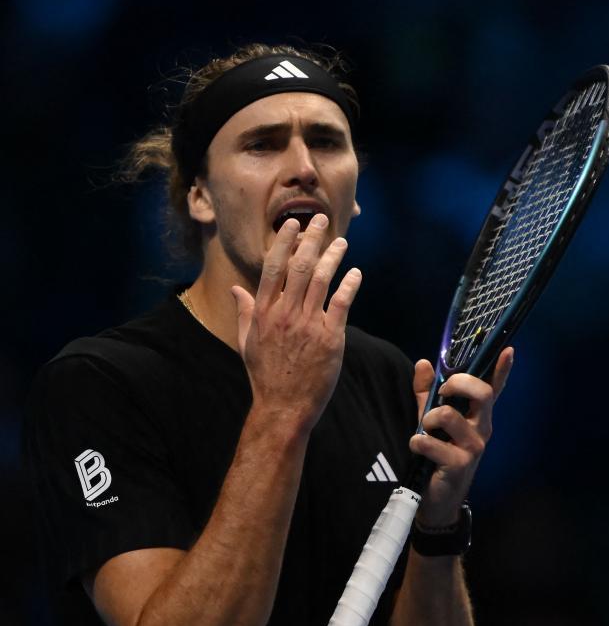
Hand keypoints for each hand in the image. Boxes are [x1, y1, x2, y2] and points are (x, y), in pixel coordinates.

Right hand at [229, 215, 361, 433]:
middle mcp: (285, 314)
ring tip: (342, 241)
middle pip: (300, 267)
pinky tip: (355, 273)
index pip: (274, 267)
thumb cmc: (265, 375)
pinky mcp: (330, 338)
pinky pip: (341, 304)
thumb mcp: (247, 342)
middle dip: (311, 239)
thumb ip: (245, 312)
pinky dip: (349, 285)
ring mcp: (308, 325)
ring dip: (333, 257)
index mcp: (264, 312)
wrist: (283, 406)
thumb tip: (237, 289)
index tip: (293, 224)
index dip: (285, 242)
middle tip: (322, 220)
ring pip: (322, 280)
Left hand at [409, 347, 513, 526]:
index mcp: (477, 416)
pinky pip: (432, 443)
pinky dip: (418, 443)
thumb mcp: (430, 421)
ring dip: (428, 419)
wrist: (438, 500)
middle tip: (442, 393)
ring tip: (423, 431)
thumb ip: (427, 393)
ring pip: (449, 416)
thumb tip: (424, 363)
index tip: (508, 349)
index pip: (494, 389)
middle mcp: (482, 429)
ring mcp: (474, 447)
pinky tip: (418, 450)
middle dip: (457, 383)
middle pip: (482, 393)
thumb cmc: (436, 456)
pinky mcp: (460, 464)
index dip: (502, 370)